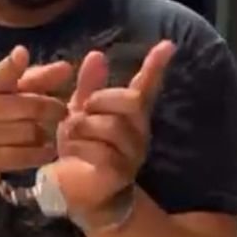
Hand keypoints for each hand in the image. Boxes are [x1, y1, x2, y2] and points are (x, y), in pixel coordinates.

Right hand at [0, 46, 72, 197]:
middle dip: (53, 109)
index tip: (22, 54)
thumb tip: (66, 67)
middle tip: (61, 112)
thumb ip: (32, 81)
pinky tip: (44, 150)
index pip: (0, 74)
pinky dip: (40, 153)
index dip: (12, 64)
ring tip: (46, 134)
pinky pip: (23, 156)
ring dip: (45, 134)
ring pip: (29, 132)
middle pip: (30, 107)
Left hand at [52, 41, 176, 219]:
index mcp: (130, 115)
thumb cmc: (81, 149)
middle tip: (80, 111)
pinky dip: (78, 147)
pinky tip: (69, 152)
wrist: (78, 192)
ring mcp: (131, 154)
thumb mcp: (80, 113)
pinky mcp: (118, 173)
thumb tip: (97, 55)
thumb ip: (88, 86)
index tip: (168, 44)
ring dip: (80, 127)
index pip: (147, 87)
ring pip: (110, 126)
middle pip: (128, 102)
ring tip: (68, 136)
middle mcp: (138, 132)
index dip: (156, 66)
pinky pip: (99, 151)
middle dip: (100, 100)